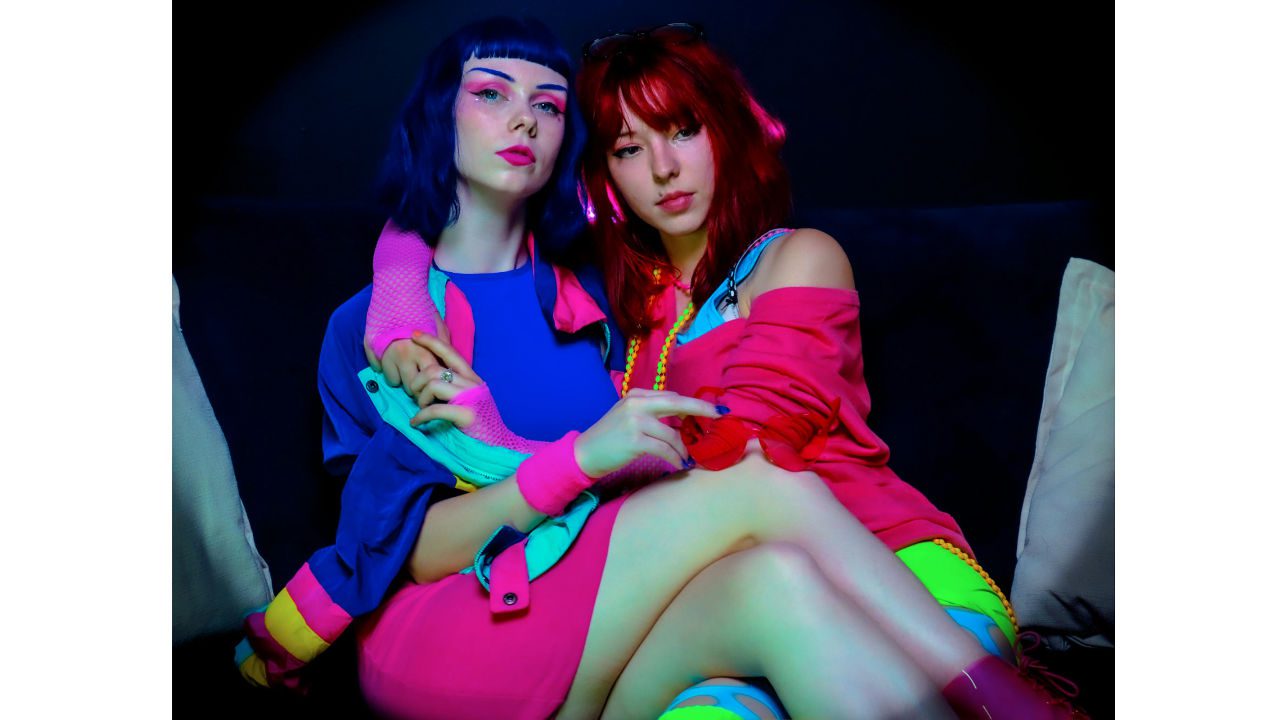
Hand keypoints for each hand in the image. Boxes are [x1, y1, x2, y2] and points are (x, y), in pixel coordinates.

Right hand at [363, 321, 453, 390]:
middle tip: (422, 384)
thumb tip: (454, 362)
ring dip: (407, 383)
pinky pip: (390, 379)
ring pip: (403, 385)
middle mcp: (410, 355)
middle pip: (418, 386)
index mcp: (426, 349)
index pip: (433, 377)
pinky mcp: (381, 358)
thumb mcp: (438, 327)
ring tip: (410, 374)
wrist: (396, 303)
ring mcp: (394, 357)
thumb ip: (444, 344)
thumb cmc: (420, 316)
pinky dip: (393, 376)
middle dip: (421, 388)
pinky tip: (396, 368)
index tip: (436, 382)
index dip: (435, 383)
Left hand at [404, 332, 483, 427]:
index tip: (415, 335)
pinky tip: (416, 422)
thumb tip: (430, 378)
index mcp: (472, 378)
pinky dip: (421, 416)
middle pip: (434, 369)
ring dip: (420, 398)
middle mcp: (472, 383)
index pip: (450, 352)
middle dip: (417, 382)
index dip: (431, 342)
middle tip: (416, 396)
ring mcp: (470, 397)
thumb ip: (455, 387)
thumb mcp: (469, 399)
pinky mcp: (466, 414)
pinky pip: (434, 409)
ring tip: (421, 410)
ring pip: (433, 384)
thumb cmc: (479, 425)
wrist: (497, 446)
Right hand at [573, 389, 722, 477]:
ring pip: (673, 434)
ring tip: (687, 458)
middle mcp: (637, 404)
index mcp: (637, 395)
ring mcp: (635, 421)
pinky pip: (664, 450)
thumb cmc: (609, 437)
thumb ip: (651, 412)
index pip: (671, 396)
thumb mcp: (628, 416)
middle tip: (721, 417)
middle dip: (702, 410)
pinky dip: (675, 458)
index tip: (713, 409)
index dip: (693, 403)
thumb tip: (682, 419)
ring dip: (684, 449)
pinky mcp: (635, 440)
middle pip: (677, 403)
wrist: (585, 453)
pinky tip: (678, 465)